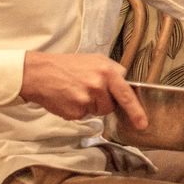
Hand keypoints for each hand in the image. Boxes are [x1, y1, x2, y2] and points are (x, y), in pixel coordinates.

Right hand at [20, 52, 147, 127]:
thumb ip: (112, 71)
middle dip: (104, 103)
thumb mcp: (94, 60)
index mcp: (107, 71)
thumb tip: (126, 83)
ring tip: (76, 91)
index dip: (136, 110)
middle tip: (91, 96)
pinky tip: (68, 98)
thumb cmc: (67, 66)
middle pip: (110, 106)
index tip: (143, 123)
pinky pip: (83, 116)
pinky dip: (77, 110)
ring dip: (90, 106)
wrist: (40, 73)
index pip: (127, 94)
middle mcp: (98, 85)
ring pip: (97, 111)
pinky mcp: (75, 111)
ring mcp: (86, 99)